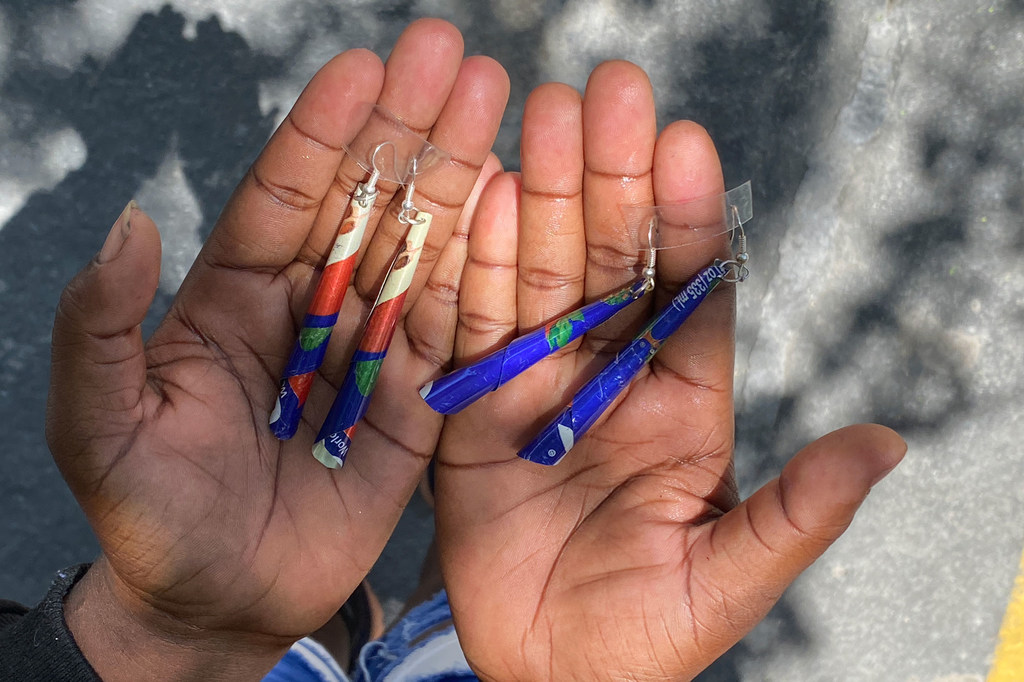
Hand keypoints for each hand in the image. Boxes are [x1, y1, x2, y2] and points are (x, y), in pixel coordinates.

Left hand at [45, 19, 508, 680]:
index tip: (364, 68)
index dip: (323, 133)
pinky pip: (453, 332)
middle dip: (409, 130)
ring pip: (420, 251)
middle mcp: (312, 308)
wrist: (219, 605)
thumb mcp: (99, 425)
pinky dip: (484, 274)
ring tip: (500, 106)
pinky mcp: (418, 404)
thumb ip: (103, 327)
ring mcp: (372, 352)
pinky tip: (515, 209)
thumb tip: (131, 223)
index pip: (285, 195)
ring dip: (458, 180)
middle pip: (367, 204)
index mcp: (235, 296)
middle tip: (455, 58)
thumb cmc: (150, 515)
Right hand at [435, 62, 905, 680]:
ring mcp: (537, 384)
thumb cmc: (644, 636)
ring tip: (537, 118)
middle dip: (607, 178)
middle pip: (610, 262)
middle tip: (604, 94)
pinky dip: (472, 266)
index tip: (684, 144)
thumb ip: (797, 512)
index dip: (689, 221)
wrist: (545, 676)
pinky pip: (472, 328)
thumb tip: (885, 443)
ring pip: (539, 275)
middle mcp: (610, 376)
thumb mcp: (728, 579)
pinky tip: (474, 197)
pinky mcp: (473, 407)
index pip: (691, 294)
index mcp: (684, 404)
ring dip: (536, 196)